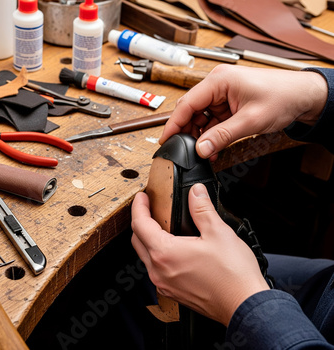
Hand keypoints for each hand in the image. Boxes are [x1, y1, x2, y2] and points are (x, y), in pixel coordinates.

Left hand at [131, 184, 269, 325]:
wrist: (244, 305)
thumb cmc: (233, 274)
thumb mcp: (218, 232)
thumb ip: (202, 209)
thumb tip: (196, 192)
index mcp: (165, 252)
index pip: (140, 224)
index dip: (139, 207)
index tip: (142, 197)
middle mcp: (158, 270)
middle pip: (137, 240)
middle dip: (141, 222)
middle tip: (150, 209)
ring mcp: (163, 284)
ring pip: (145, 257)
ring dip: (148, 240)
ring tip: (162, 228)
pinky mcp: (172, 292)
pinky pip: (156, 271)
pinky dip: (158, 257)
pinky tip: (173, 251)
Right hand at [160, 65, 327, 159]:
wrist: (304, 96)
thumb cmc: (283, 97)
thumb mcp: (251, 120)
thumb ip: (222, 136)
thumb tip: (200, 149)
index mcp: (218, 81)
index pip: (187, 103)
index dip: (173, 124)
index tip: (165, 141)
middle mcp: (217, 85)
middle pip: (190, 110)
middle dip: (187, 132)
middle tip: (184, 151)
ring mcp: (221, 94)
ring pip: (199, 117)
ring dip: (200, 135)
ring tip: (203, 152)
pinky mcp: (227, 103)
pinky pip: (211, 120)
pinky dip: (210, 134)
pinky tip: (212, 147)